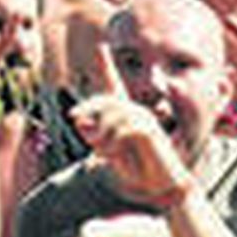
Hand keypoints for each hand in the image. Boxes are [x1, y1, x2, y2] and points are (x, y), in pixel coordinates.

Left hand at [70, 44, 194, 206]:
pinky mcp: (149, 132)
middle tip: (85, 135)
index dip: (106, 66)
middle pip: (104, 102)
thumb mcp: (106, 151)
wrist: (157, 190)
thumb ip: (92, 134)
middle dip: (90, 115)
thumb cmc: (133, 171)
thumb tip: (79, 120)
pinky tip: (117, 155)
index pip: (114, 86)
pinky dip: (113, 144)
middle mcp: (136, 113)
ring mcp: (145, 121)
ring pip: (111, 116)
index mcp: (125, 115)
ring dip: (102, 137)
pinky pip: (122, 130)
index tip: (101, 46)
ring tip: (105, 153)